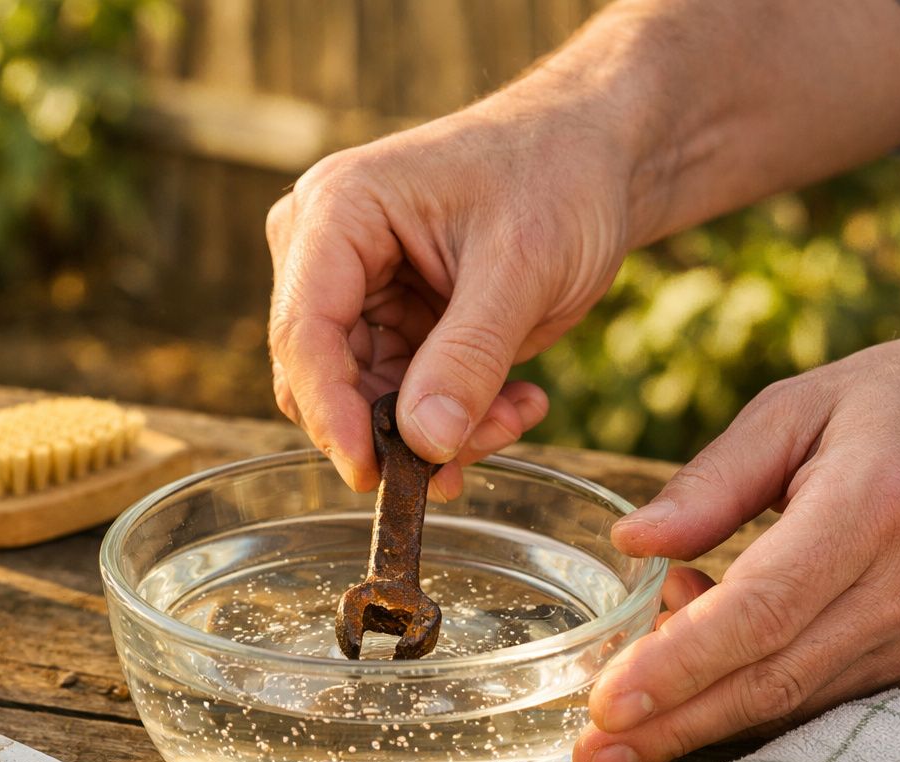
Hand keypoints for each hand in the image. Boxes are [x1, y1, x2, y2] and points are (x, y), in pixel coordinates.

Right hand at [265, 86, 637, 496]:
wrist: (595, 149)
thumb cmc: (557, 172)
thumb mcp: (523, 265)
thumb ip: (469, 357)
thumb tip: (424, 444)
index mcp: (335, 212)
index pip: (304, 332)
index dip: (332, 412)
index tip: (373, 473)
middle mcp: (324, 253)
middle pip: (324, 377)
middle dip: (399, 427)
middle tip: (485, 440)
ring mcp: (354, 291)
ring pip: (364, 402)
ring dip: (437, 430)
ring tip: (517, 413)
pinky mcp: (388, 324)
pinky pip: (400, 401)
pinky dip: (454, 417)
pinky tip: (515, 402)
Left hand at [574, 329, 899, 761]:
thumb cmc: (891, 406)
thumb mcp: (795, 408)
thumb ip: (712, 478)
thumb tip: (633, 540)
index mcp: (872, 507)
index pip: (763, 609)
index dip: (681, 663)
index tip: (608, 701)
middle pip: (774, 676)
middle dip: (674, 724)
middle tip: (592, 756)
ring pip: (796, 700)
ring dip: (701, 724)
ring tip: (616, 739)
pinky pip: (822, 697)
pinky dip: (748, 701)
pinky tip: (684, 689)